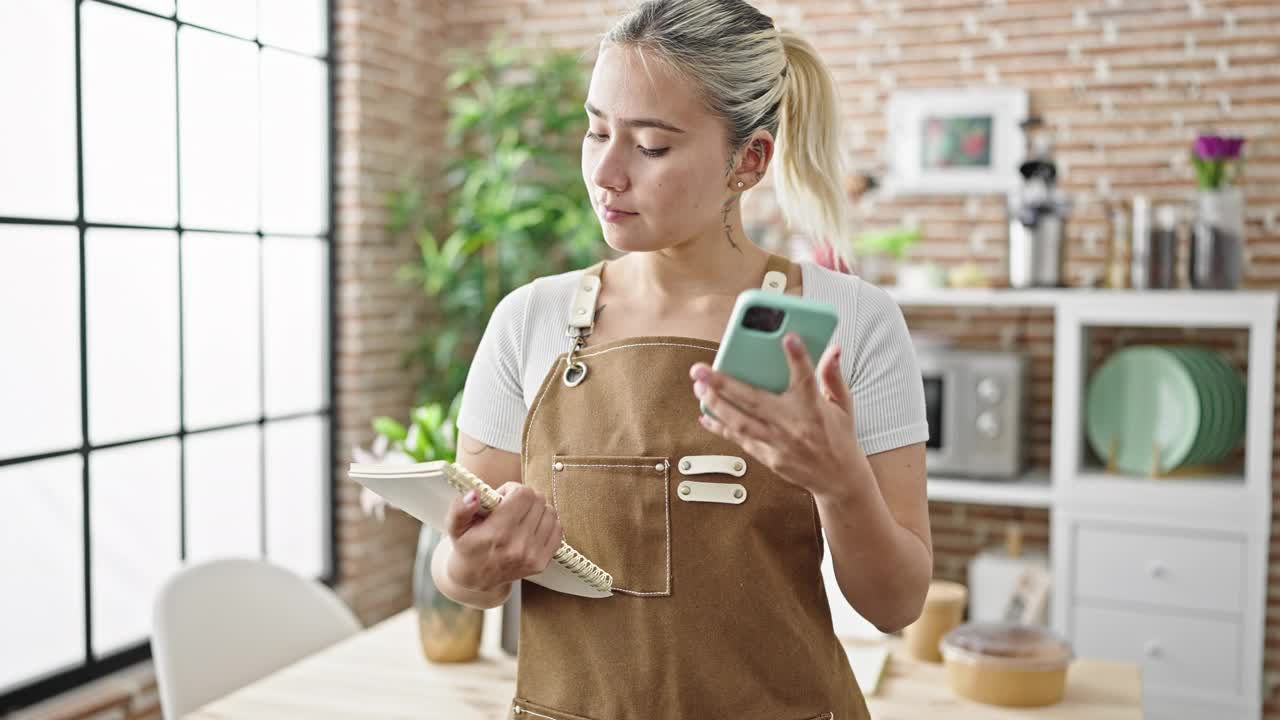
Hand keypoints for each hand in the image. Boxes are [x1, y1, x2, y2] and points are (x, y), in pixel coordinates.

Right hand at [443, 482, 562, 593]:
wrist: (476, 578)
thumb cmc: (467, 547)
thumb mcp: (455, 527)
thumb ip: (460, 509)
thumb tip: (474, 495)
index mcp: (497, 533)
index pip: (524, 493)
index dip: (512, 489)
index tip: (503, 498)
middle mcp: (518, 545)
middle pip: (538, 500)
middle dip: (524, 498)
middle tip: (511, 507)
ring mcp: (533, 555)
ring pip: (550, 512)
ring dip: (537, 510)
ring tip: (521, 517)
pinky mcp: (542, 562)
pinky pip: (557, 529)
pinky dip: (547, 524)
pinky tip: (532, 527)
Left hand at [690, 333, 863, 498]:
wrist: (839, 479)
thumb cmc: (839, 437)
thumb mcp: (843, 404)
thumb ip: (833, 375)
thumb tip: (833, 350)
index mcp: (814, 408)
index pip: (806, 378)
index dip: (798, 357)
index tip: (788, 338)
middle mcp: (793, 425)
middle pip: (754, 400)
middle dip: (723, 383)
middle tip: (700, 369)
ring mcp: (778, 442)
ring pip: (740, 422)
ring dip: (716, 404)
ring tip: (699, 388)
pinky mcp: (768, 456)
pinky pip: (739, 439)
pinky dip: (720, 427)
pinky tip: (705, 414)